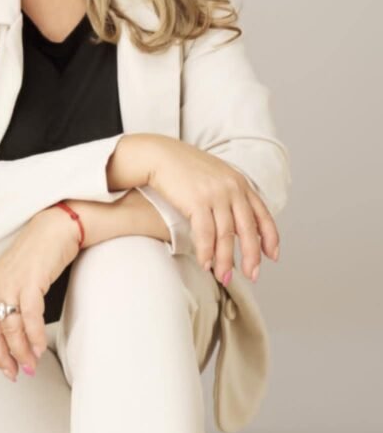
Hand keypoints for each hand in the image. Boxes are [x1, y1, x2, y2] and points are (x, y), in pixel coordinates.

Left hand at [0, 207, 79, 378]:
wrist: (54, 229)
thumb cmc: (36, 253)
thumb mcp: (11, 277)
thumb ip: (5, 301)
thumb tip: (10, 333)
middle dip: (1, 357)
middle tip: (12, 373)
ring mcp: (11, 284)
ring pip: (10, 329)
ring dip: (21, 352)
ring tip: (30, 364)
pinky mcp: (30, 283)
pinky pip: (30, 318)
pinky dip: (35, 337)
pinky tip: (40, 347)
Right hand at [144, 134, 279, 284]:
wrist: (161, 155)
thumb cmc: (185, 168)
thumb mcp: (216, 176)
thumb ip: (230, 195)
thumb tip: (237, 222)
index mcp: (240, 184)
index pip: (263, 215)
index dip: (270, 238)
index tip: (272, 256)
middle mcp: (232, 188)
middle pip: (248, 229)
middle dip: (251, 256)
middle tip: (252, 275)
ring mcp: (215, 194)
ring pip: (226, 235)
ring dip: (225, 260)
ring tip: (224, 277)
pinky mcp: (197, 201)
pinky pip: (205, 233)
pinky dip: (206, 252)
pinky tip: (205, 264)